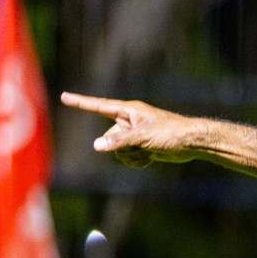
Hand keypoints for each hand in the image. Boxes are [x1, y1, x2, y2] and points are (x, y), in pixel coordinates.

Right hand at [61, 92, 202, 167]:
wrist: (192, 143)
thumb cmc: (171, 132)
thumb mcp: (143, 136)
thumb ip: (119, 141)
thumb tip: (96, 145)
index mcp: (129, 111)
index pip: (99, 106)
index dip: (81, 103)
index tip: (64, 96)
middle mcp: (129, 121)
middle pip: (110, 138)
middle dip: (122, 147)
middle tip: (142, 146)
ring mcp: (135, 135)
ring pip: (117, 151)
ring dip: (130, 156)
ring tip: (148, 152)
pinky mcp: (141, 146)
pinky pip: (128, 157)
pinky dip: (137, 161)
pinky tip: (151, 158)